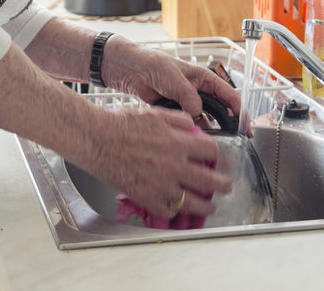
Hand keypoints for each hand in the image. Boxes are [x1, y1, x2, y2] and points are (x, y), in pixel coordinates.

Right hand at [82, 104, 232, 219]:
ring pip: (192, 201)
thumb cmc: (121, 123)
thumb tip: (193, 125)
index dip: (217, 154)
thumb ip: (178, 120)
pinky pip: (167, 210)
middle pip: (209, 180)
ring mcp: (160, 184)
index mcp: (178, 142)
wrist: (97, 139)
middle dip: (222, 185)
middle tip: (227, 187)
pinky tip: (177, 208)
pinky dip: (174, 210)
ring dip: (206, 206)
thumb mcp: (156, 113)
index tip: (218, 158)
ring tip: (211, 207)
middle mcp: (173, 165)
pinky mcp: (146, 197)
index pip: (211, 150)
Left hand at [101, 39, 245, 131]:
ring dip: (210, 131)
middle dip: (230, 124)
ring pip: (205, 119)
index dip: (240, 111)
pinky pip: (189, 124)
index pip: (229, 95)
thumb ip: (188, 96)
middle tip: (238, 140)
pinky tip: (196, 141)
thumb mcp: (174, 78)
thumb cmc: (153, 64)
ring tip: (216, 145)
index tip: (246, 127)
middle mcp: (199, 91)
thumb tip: (197, 114)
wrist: (131, 70)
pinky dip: (193, 132)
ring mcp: (187, 102)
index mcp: (204, 78)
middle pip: (221, 110)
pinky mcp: (175, 111)